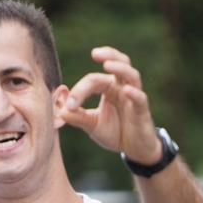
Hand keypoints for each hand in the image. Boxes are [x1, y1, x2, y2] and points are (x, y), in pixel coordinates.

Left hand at [61, 47, 161, 162]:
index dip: (80, 90)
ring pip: (131, 76)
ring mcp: (134, 97)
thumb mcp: (93, 125)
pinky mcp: (142, 111)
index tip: (70, 105)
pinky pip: (140, 98)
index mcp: (109, 88)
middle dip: (109, 55)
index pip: (94, 80)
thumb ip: (78, 117)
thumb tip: (61, 111)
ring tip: (108, 64)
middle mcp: (122, 88)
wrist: (134, 148)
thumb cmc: (115, 132)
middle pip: (118, 64)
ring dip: (120, 68)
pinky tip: (126, 91)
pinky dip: (134, 94)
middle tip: (95, 53)